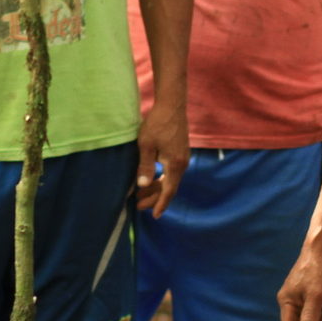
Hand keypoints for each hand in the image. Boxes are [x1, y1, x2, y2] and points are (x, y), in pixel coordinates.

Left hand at [135, 100, 187, 217]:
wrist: (172, 105)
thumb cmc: (157, 124)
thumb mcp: (146, 145)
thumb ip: (145, 167)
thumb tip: (142, 186)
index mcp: (175, 165)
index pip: (168, 191)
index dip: (161, 204)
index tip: (155, 215)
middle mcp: (182, 164)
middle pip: (170, 187)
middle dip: (155, 198)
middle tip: (138, 205)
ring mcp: (183, 158)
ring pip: (170, 179)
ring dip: (157, 187)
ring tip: (140, 193)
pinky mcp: (180, 152)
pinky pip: (171, 172)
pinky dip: (161, 178)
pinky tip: (151, 178)